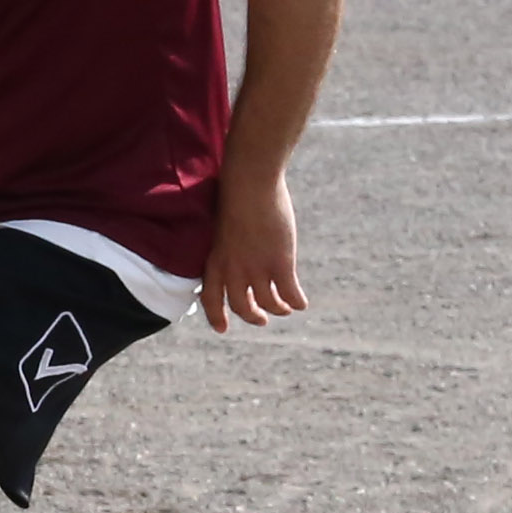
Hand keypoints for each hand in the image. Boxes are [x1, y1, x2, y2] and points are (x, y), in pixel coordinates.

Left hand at [198, 172, 305, 331]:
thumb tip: (239, 253)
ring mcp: (257, 269)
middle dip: (252, 316)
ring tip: (284, 309)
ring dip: (278, 309)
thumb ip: (228, 245)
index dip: (215, 317)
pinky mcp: (280, 264)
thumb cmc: (236, 195)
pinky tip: (301, 303)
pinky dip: (296, 302)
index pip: (210, 298)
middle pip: (241, 307)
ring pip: (268, 304)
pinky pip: (290, 294)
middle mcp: (233, 270)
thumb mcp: (223, 226)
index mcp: (215, 260)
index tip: (222, 329)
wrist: (250, 183)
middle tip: (262, 319)